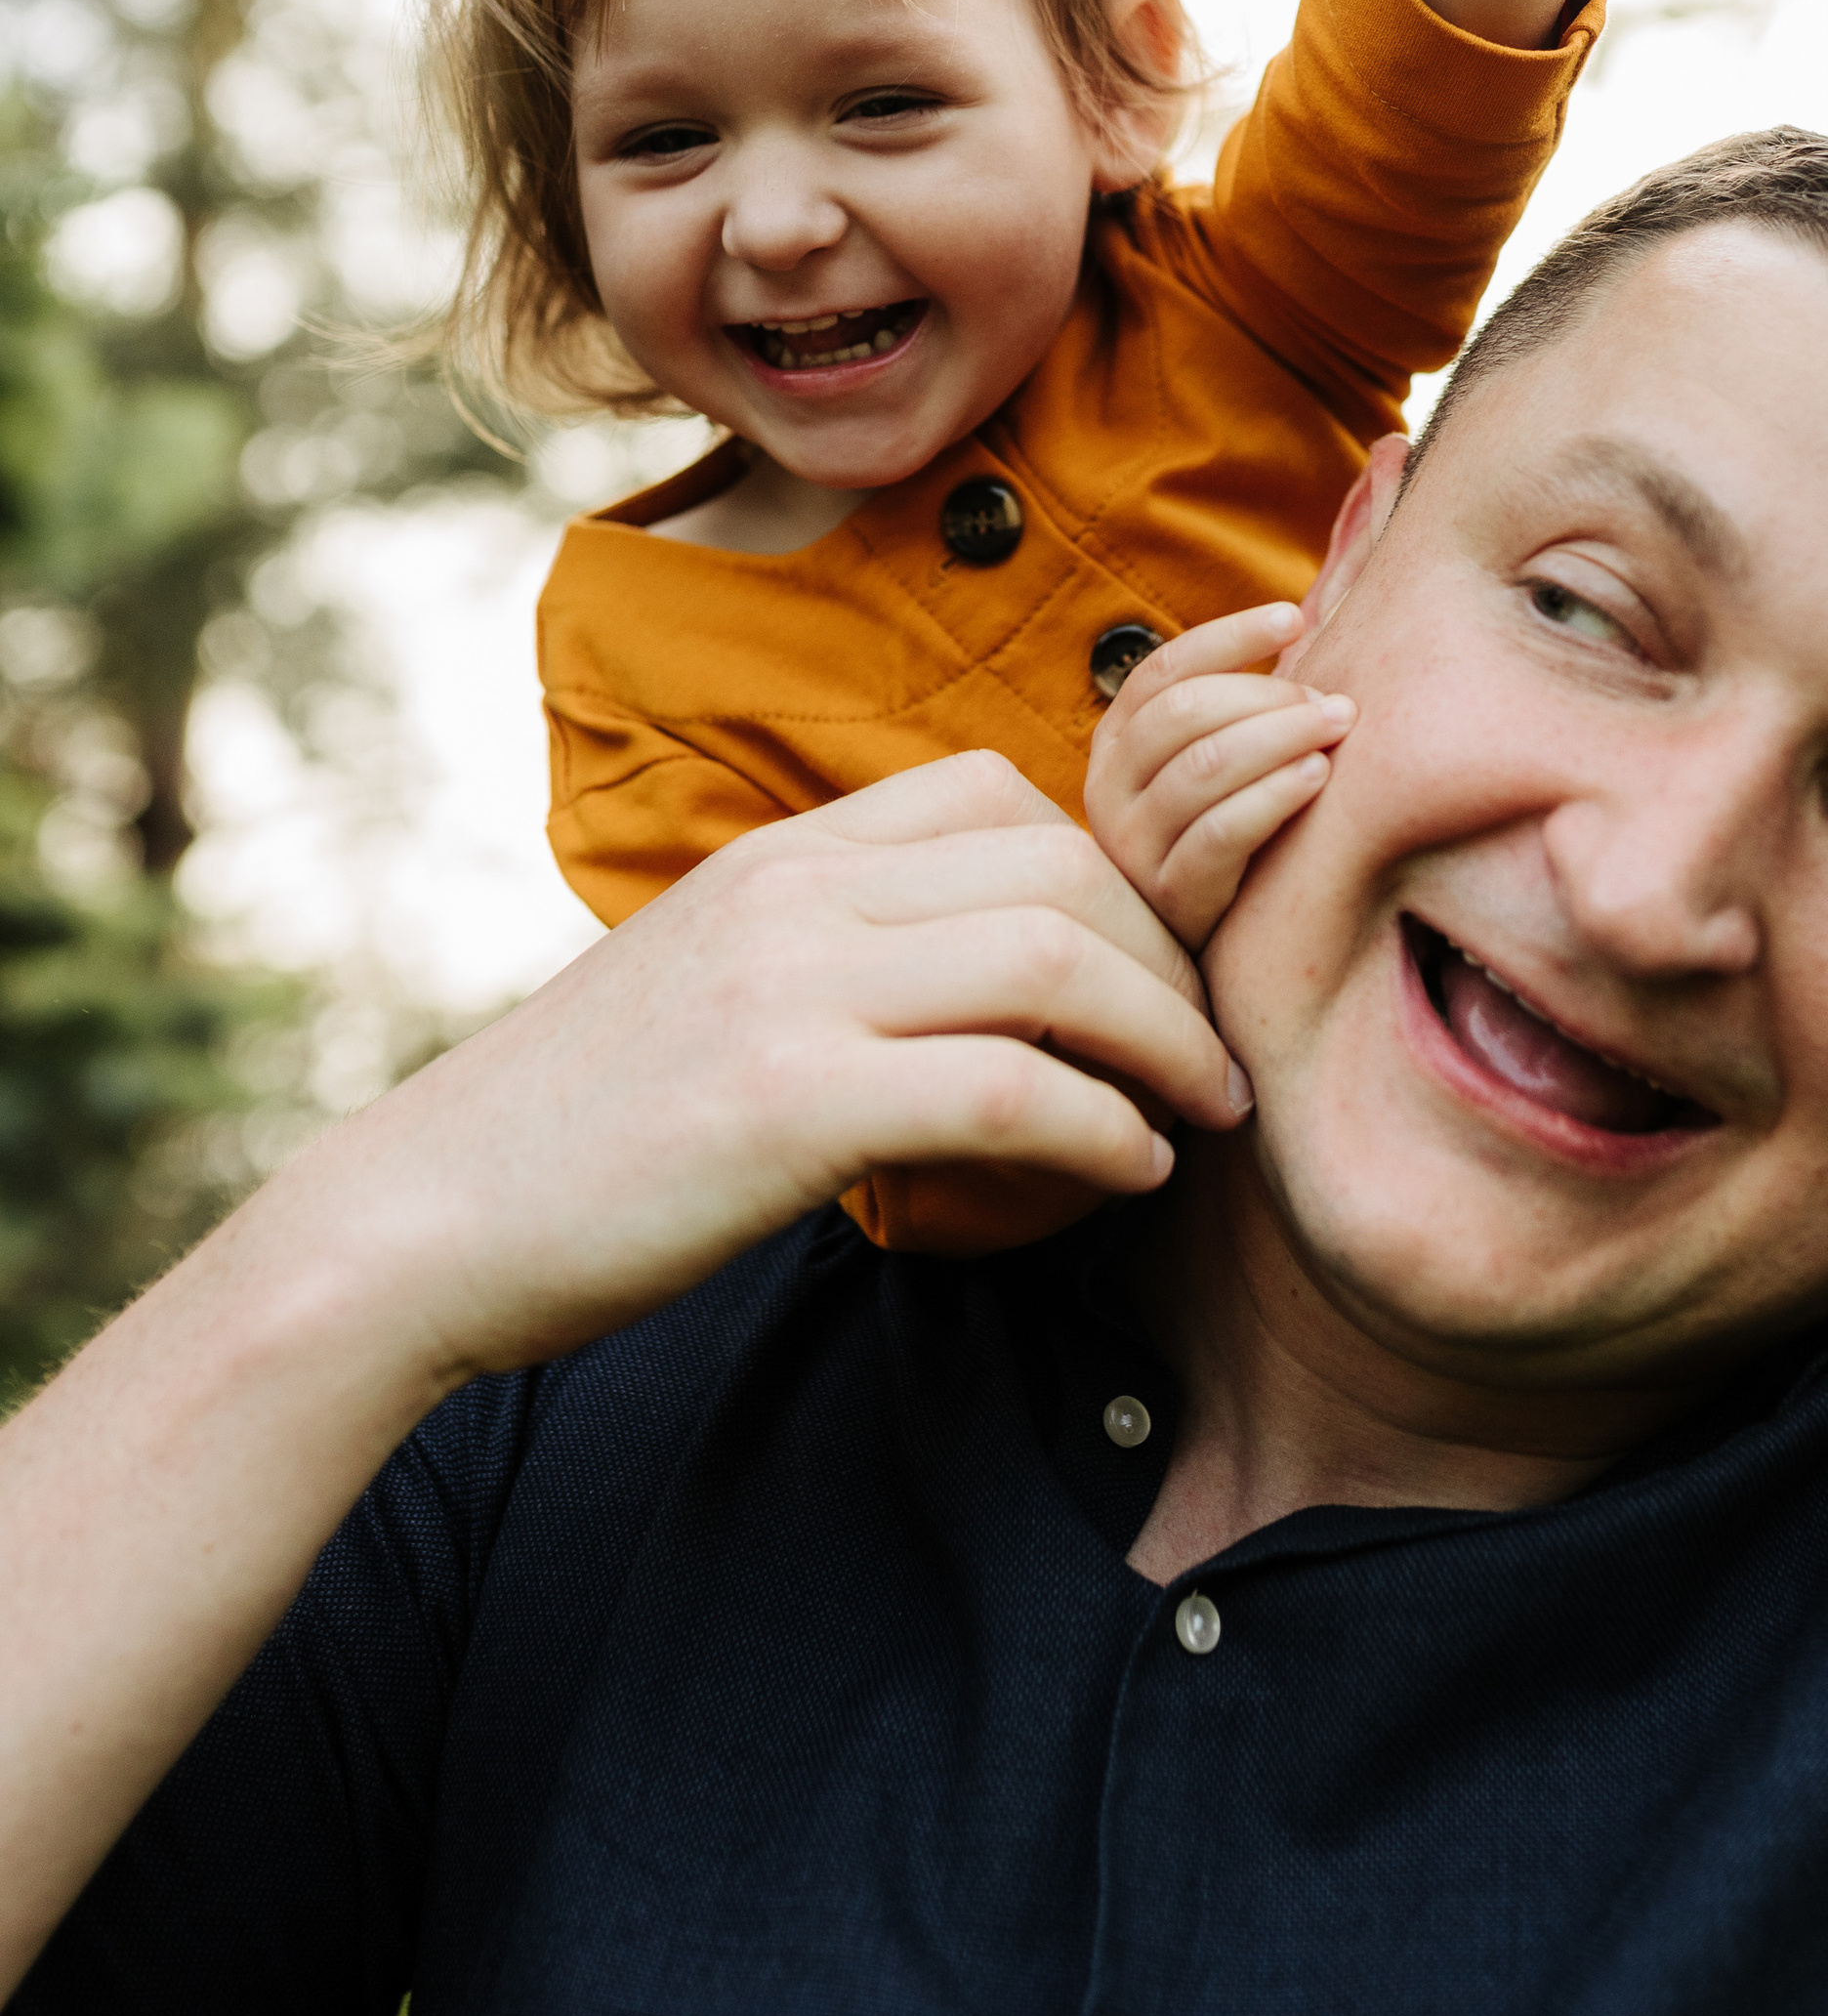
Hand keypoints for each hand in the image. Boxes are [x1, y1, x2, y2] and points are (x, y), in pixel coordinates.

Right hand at [353, 752, 1246, 1386]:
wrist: (424, 1222)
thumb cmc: (581, 1130)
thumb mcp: (710, 981)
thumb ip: (831, 947)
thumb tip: (973, 975)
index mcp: (781, 856)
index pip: (1000, 793)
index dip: (1116, 869)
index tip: (1158, 961)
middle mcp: (794, 895)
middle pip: (1061, 865)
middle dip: (1172, 955)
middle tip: (1215, 1050)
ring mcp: (790, 991)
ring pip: (1055, 957)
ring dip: (1167, 1037)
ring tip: (1206, 1109)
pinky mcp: (790, 1106)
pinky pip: (1008, 1091)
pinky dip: (1103, 1130)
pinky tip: (1132, 1171)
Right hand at [1086, 601, 1354, 951]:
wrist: (1194, 958)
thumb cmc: (1221, 837)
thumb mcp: (1205, 770)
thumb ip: (1232, 709)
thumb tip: (1303, 621)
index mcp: (1115, 743)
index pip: (1164, 668)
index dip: (1230, 636)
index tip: (1293, 616)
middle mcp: (1108, 788)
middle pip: (1184, 712)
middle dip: (1268, 694)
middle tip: (1332, 701)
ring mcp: (1133, 846)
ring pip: (1203, 767)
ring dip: (1280, 736)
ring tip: (1336, 726)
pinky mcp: (1170, 899)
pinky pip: (1221, 833)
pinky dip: (1273, 794)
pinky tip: (1317, 776)